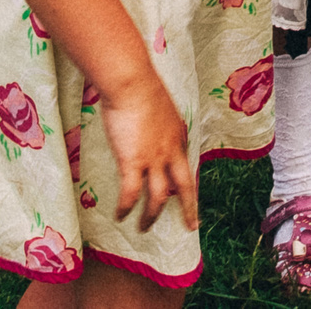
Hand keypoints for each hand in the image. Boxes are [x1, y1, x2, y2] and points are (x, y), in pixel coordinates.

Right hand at [98, 75, 197, 233]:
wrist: (132, 82)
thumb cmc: (139, 84)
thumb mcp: (156, 103)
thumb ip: (153, 118)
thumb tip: (142, 120)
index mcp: (177, 134)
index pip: (184, 163)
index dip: (183, 178)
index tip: (184, 190)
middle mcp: (171, 150)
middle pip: (184, 186)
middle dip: (189, 208)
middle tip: (191, 225)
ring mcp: (154, 159)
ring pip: (158, 197)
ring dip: (151, 216)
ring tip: (144, 228)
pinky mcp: (133, 163)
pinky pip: (131, 194)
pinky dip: (126, 207)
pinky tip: (120, 215)